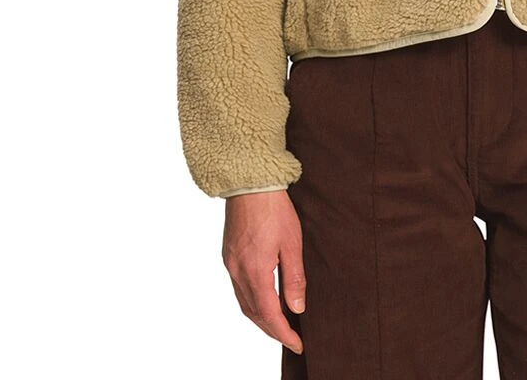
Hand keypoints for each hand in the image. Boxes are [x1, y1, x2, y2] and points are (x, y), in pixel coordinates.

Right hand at [222, 190, 305, 355]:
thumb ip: (294, 278)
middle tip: (290, 338)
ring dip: (260, 317)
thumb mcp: (292, 243)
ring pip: (243, 303)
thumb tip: (297, 308)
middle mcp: (238, 271)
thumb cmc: (274, 209)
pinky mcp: (228, 256)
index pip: (269, 314)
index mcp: (255, 271)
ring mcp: (230, 264)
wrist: (250, 183)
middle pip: (253, 313)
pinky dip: (251, 301)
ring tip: (279, 324)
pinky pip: (238, 289)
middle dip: (272, 329)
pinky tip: (263, 300)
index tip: (297, 343)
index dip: (283, 332)